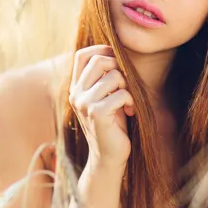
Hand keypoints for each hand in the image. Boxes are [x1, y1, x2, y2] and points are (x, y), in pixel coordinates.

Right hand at [68, 45, 135, 169]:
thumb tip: (116, 51)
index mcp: (76, 87)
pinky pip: (121, 94)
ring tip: (128, 101)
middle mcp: (76, 94)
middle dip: (119, 69)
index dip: (102, 50)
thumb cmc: (113, 123)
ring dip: (127, 87)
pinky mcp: (96, 114)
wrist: (109, 156)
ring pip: (113, 76)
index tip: (118, 61)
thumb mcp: (106, 96)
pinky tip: (130, 112)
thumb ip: (104, 77)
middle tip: (126, 85)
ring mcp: (84, 103)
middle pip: (99, 61)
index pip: (82, 55)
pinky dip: (131, 100)